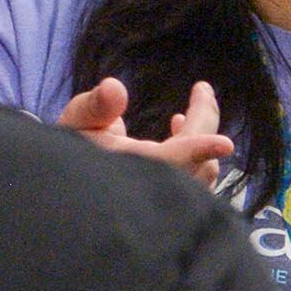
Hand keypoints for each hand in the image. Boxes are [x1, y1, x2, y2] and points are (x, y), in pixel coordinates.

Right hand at [59, 77, 234, 187]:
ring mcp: (164, 200)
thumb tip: (114, 88)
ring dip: (202, 143)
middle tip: (202, 92)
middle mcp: (153, 189)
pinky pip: (196, 184)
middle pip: (199, 162)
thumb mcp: (75, 122)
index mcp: (133, 169)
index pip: (173, 161)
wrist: (66, 189)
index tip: (224, 142)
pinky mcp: (168, 202)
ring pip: (202, 176)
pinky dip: (198, 159)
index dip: (199, 150)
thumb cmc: (68, 151)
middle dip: (205, 121)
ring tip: (181, 118)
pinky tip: (178, 132)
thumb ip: (95, 105)